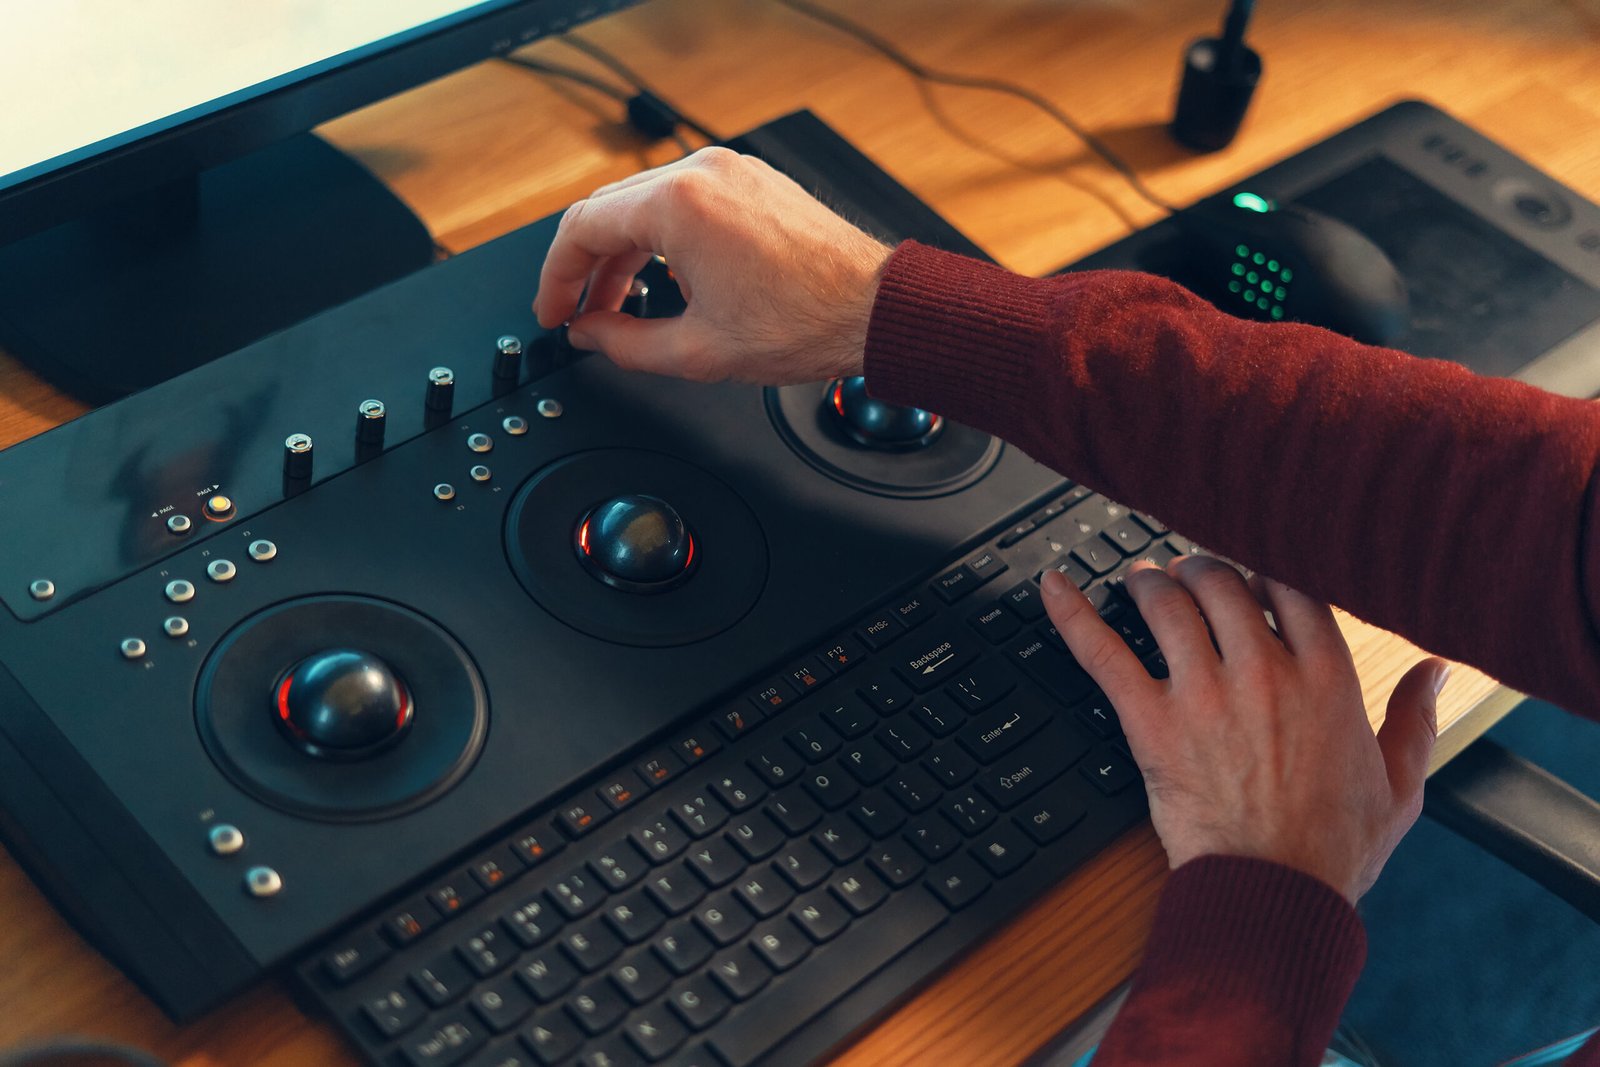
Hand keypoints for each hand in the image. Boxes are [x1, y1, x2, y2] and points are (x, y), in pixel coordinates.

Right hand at [533, 147, 891, 384]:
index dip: (556, 277)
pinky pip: (686, 201)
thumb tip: (590, 335)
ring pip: (646, 203)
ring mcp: (732, 172)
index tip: (554, 310)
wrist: (875, 310)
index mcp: (679, 205)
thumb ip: (625, 344)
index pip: (581, 227)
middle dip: (587, 266)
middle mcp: (703, 173)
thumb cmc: (807, 322)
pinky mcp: (753, 182)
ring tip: (621, 305)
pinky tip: (666, 281)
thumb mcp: (698, 351)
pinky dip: (662, 238)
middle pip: (609, 210)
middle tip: (581, 313)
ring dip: (624, 253)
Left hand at [1040, 558, 1448, 901]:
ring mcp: (1204, 693)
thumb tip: (1436, 671)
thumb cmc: (1334, 850)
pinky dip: (1073, 613)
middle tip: (1188, 576)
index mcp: (1326, 676)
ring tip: (1142, 581)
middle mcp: (1264, 671)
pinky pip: (1101, 652)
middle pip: (1221, 581)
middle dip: (1201, 571)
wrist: (1274, 896)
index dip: (1262, 571)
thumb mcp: (1399, 785)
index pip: (1288, 585)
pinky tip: (1054, 585)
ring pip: (1167, 603)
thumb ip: (1416, 719)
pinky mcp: (1151, 722)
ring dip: (1150, 583)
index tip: (1249, 576)